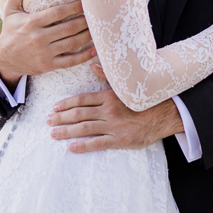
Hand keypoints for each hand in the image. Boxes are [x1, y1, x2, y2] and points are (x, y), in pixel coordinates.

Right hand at [0, 0, 94, 86]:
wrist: (4, 60)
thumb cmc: (10, 32)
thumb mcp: (10, 11)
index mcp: (32, 22)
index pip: (57, 12)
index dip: (74, 7)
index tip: (85, 1)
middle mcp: (39, 38)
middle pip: (68, 27)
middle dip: (85, 21)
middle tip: (97, 14)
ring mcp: (44, 53)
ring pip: (72, 43)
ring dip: (87, 36)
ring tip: (99, 28)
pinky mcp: (48, 65)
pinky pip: (70, 61)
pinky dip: (84, 56)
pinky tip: (94, 49)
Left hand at [47, 84, 183, 152]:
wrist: (164, 114)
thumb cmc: (144, 99)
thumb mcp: (126, 85)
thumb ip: (107, 76)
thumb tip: (92, 64)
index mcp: (109, 96)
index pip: (82, 99)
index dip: (66, 103)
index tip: (54, 107)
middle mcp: (108, 110)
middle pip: (79, 114)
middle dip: (61, 118)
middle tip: (48, 121)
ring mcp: (113, 125)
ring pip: (84, 128)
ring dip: (66, 131)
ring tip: (53, 133)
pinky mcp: (119, 139)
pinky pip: (97, 143)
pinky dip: (83, 146)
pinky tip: (71, 148)